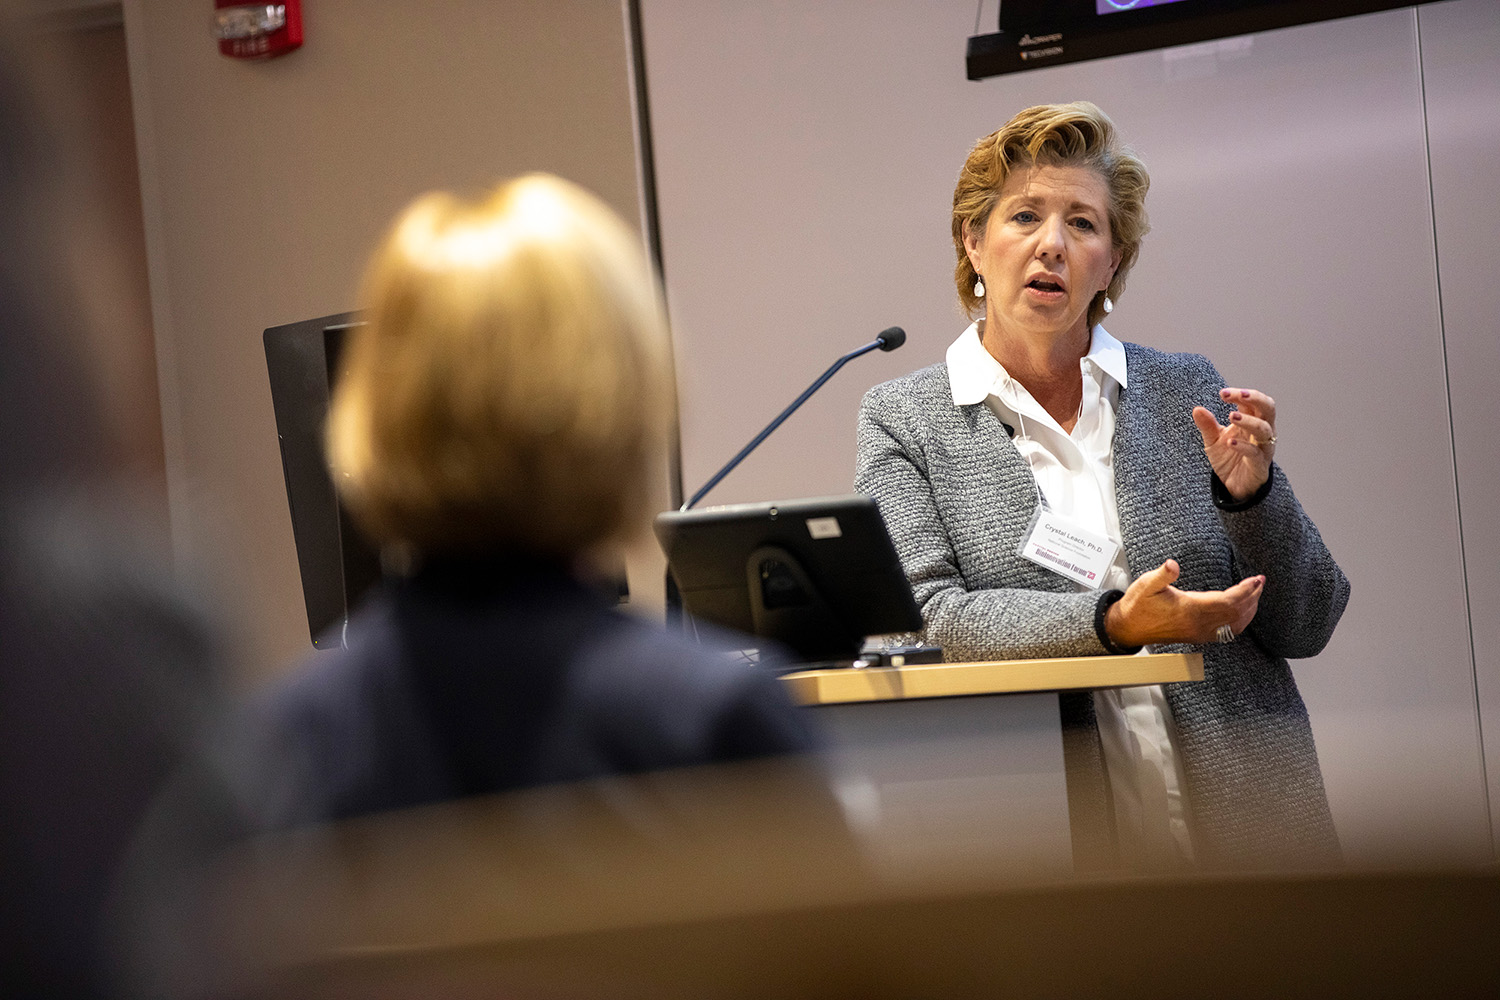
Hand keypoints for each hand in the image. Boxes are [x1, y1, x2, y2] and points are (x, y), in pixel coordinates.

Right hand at [1105, 559, 1262, 647]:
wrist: (1128, 628)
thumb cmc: (1138, 605)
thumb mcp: (1146, 584)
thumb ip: (1162, 575)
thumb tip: (1172, 565)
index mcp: (1189, 610)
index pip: (1228, 602)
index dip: (1245, 590)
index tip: (1255, 579)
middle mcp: (1198, 624)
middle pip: (1236, 613)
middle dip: (1252, 597)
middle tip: (1260, 582)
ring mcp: (1200, 632)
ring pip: (1235, 625)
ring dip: (1249, 609)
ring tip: (1255, 594)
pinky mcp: (1198, 635)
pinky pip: (1227, 632)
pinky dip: (1240, 621)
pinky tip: (1243, 612)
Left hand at [1192, 387, 1276, 500]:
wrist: (1233, 486)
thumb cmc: (1228, 458)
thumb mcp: (1213, 440)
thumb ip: (1207, 425)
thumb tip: (1197, 409)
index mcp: (1252, 421)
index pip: (1252, 402)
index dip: (1240, 395)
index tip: (1222, 393)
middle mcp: (1262, 432)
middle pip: (1268, 408)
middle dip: (1255, 398)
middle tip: (1239, 395)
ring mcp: (1263, 448)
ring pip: (1265, 430)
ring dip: (1249, 421)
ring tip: (1230, 416)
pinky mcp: (1260, 466)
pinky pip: (1255, 453)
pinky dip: (1243, 446)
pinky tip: (1230, 442)